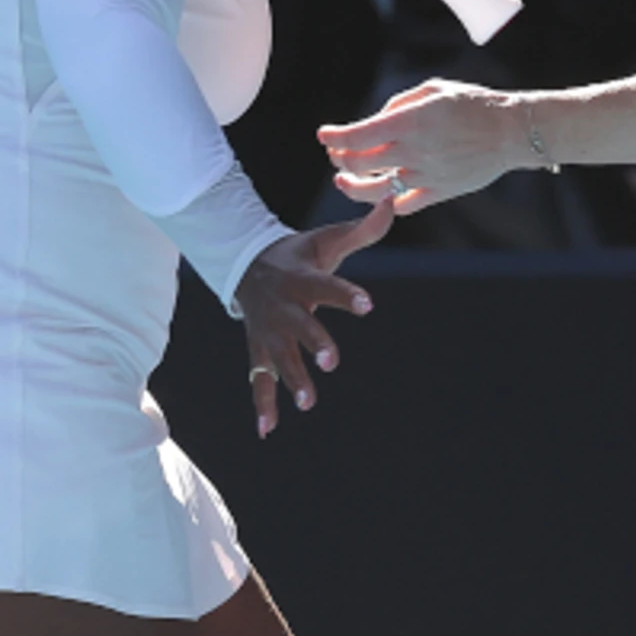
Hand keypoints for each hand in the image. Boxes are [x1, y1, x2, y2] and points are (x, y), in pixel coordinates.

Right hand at [234, 199, 393, 436]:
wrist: (246, 267)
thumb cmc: (297, 255)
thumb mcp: (326, 239)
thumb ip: (361, 230)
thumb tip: (389, 205)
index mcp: (300, 278)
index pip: (325, 286)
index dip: (345, 294)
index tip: (367, 304)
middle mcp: (282, 308)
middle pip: (300, 327)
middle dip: (314, 344)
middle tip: (331, 362)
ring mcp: (268, 332)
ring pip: (280, 358)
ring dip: (292, 380)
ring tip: (309, 403)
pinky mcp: (258, 351)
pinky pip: (258, 380)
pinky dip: (262, 405)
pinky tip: (267, 430)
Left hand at [321, 79, 525, 214]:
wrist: (511, 131)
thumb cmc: (473, 104)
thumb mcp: (433, 90)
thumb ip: (399, 104)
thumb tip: (376, 121)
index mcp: (409, 123)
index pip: (356, 136)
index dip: (334, 137)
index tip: (325, 135)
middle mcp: (413, 152)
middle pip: (358, 164)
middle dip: (340, 158)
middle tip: (337, 153)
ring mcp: (425, 176)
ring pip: (375, 191)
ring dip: (352, 186)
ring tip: (344, 180)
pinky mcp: (439, 193)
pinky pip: (403, 205)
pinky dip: (387, 202)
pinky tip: (382, 193)